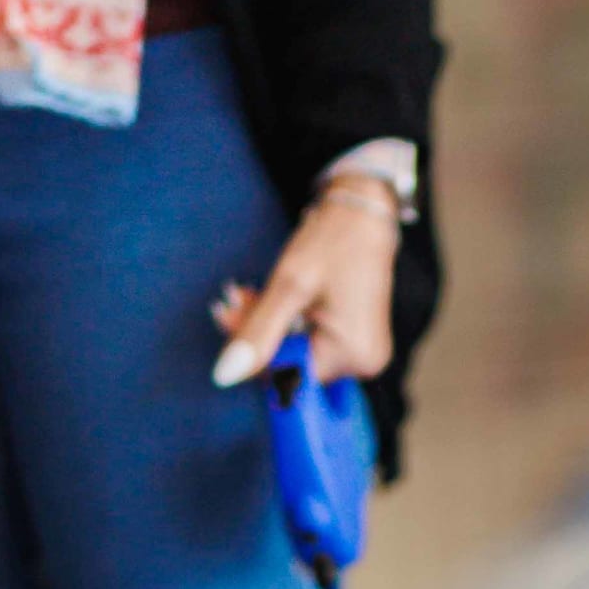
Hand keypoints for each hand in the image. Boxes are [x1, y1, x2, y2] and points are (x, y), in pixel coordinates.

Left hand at [212, 186, 399, 387]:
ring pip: (297, 352)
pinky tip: (272, 300)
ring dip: (268, 326)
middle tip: (233, 298)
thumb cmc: (334, 241)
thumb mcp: (288, 286)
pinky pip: (311, 343)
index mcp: (352, 355)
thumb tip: (224, 377)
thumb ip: (257, 334)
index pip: (286, 376)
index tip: (227, 315)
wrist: (364, 212)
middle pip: (292, 365)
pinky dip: (287, 323)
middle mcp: (363, 363)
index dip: (252, 351)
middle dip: (258, 334)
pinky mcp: (356, 340)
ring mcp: (362, 353)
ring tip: (248, 294)